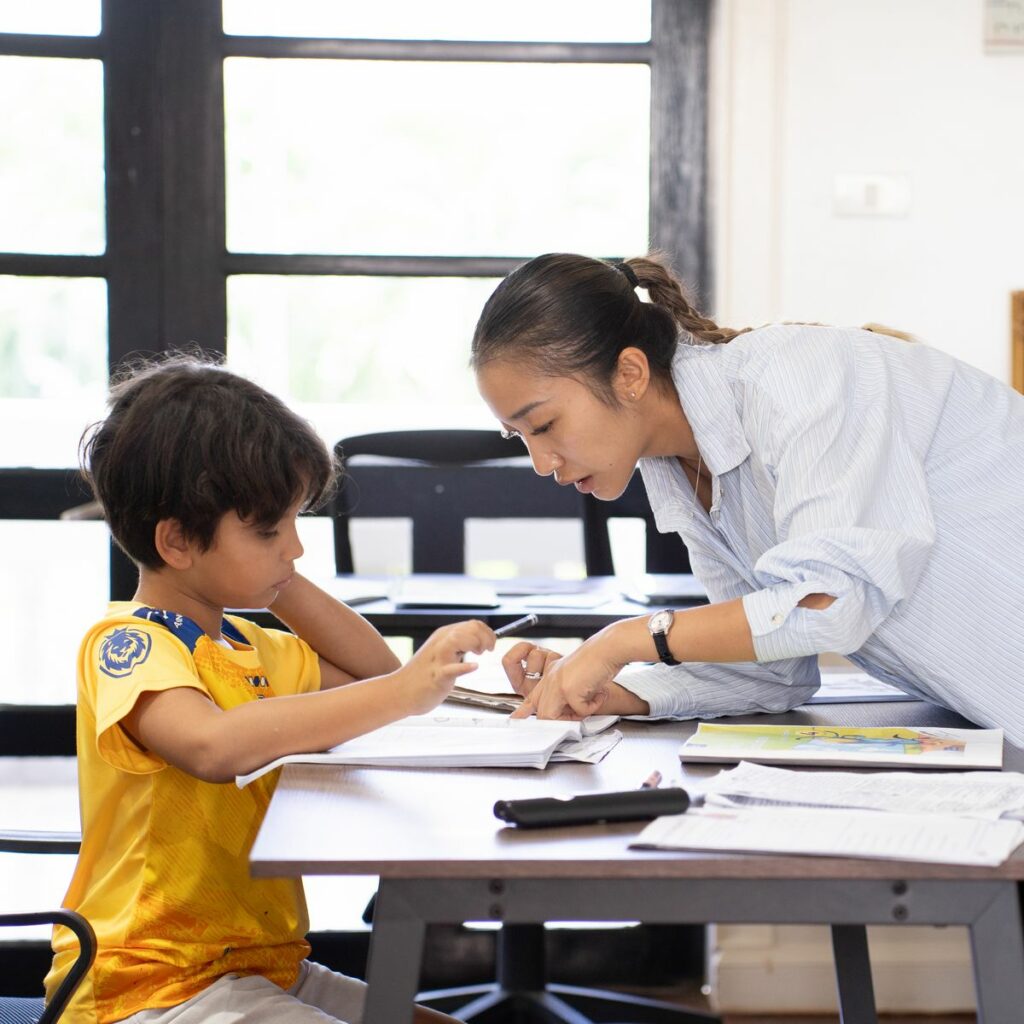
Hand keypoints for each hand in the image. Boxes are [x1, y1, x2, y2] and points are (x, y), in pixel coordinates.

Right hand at [396, 620, 494, 715]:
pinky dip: (464, 667)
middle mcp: (441, 642)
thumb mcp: (443, 652)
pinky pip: (451, 669)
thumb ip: (458, 644)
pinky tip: (474, 666)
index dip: (487, 633)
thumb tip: (480, 640)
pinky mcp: (436, 677)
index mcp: (444, 635)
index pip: (473, 624)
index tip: (490, 646)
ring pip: (459, 639)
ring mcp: (438, 659)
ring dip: (475, 643)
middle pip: (470, 627)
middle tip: (486, 651)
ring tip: (478, 655)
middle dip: (486, 637)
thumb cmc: (425, 674)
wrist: (401, 692)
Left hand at [509, 634, 648, 719]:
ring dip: (575, 716)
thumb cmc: (600, 663)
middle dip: (563, 720)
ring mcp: (556, 683)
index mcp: (552, 675)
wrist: (609, 649)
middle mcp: (551, 679)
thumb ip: (569, 694)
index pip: (533, 696)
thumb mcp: (578, 679)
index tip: (516, 718)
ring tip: (590, 703)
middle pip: (542, 712)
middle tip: (582, 712)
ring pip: (552, 716)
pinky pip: (579, 712)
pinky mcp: (567, 689)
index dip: (524, 710)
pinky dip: (593, 706)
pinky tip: (598, 693)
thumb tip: (571, 714)